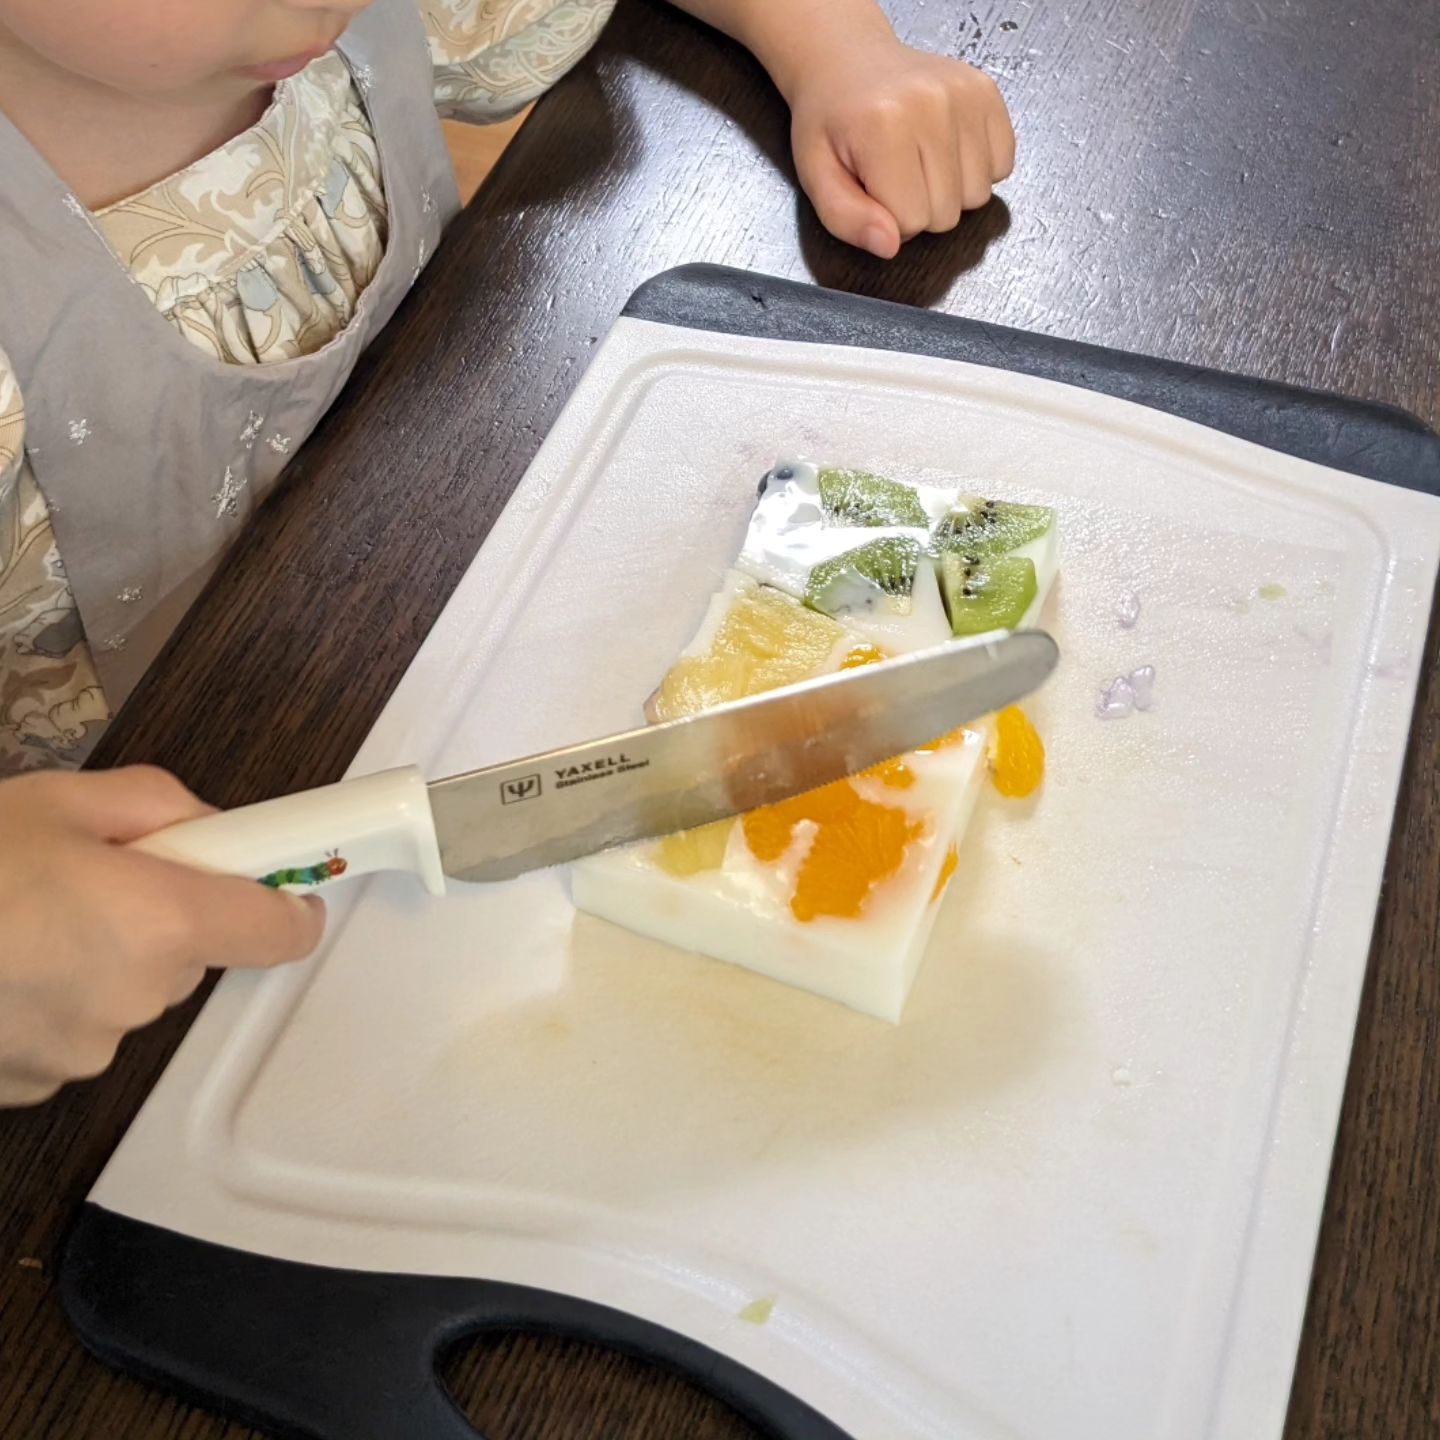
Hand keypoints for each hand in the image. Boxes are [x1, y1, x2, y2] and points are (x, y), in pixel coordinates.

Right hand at [0, 766, 324, 1106]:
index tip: (289, 887)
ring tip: (17, 921)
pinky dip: (50, 1000)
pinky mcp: (32, 1086)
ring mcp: (81, 1052)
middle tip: (88, 879)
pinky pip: (72, 1030)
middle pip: (190, 957)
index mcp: (160, 922)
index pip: (277, 932)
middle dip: (159, 917)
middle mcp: (134, 999)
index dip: (288, 905)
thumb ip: (160, 806)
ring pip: (127, 995)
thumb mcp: (59, 799)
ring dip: (98, 961)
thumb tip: (208, 831)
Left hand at [786, 37, 1015, 258]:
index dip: (890, 221)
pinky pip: (1002, 164)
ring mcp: (965, 94)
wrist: (848, 62)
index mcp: (884, 126)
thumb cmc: (831, 122)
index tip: (874, 191)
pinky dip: (977, 170)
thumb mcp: (817, 179)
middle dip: (919, 209)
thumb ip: (848, 220)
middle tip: (895, 176)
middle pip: (947, 214)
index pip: (911, 222)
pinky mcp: (987, 91)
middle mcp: (932, 104)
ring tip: (919, 162)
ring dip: (949, 192)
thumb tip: (889, 246)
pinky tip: (947, 151)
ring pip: (978, 195)